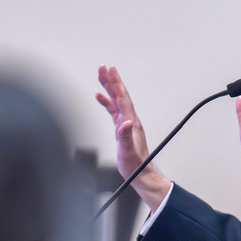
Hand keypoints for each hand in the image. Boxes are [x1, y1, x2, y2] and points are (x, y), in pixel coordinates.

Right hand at [96, 65, 170, 210]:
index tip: (110, 70)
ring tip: (100, 76)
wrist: (140, 173)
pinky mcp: (122, 129)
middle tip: (103, 67)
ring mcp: (126, 123)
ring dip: (108, 88)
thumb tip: (124, 122)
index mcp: (131, 122)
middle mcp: (129, 119)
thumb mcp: (128, 151)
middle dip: (111, 80)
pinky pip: (113, 110)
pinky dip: (106, 102)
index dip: (116, 83)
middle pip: (119, 95)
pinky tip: (100, 97)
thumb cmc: (135, 164)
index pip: (122, 97)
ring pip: (115, 100)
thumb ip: (126, 136)